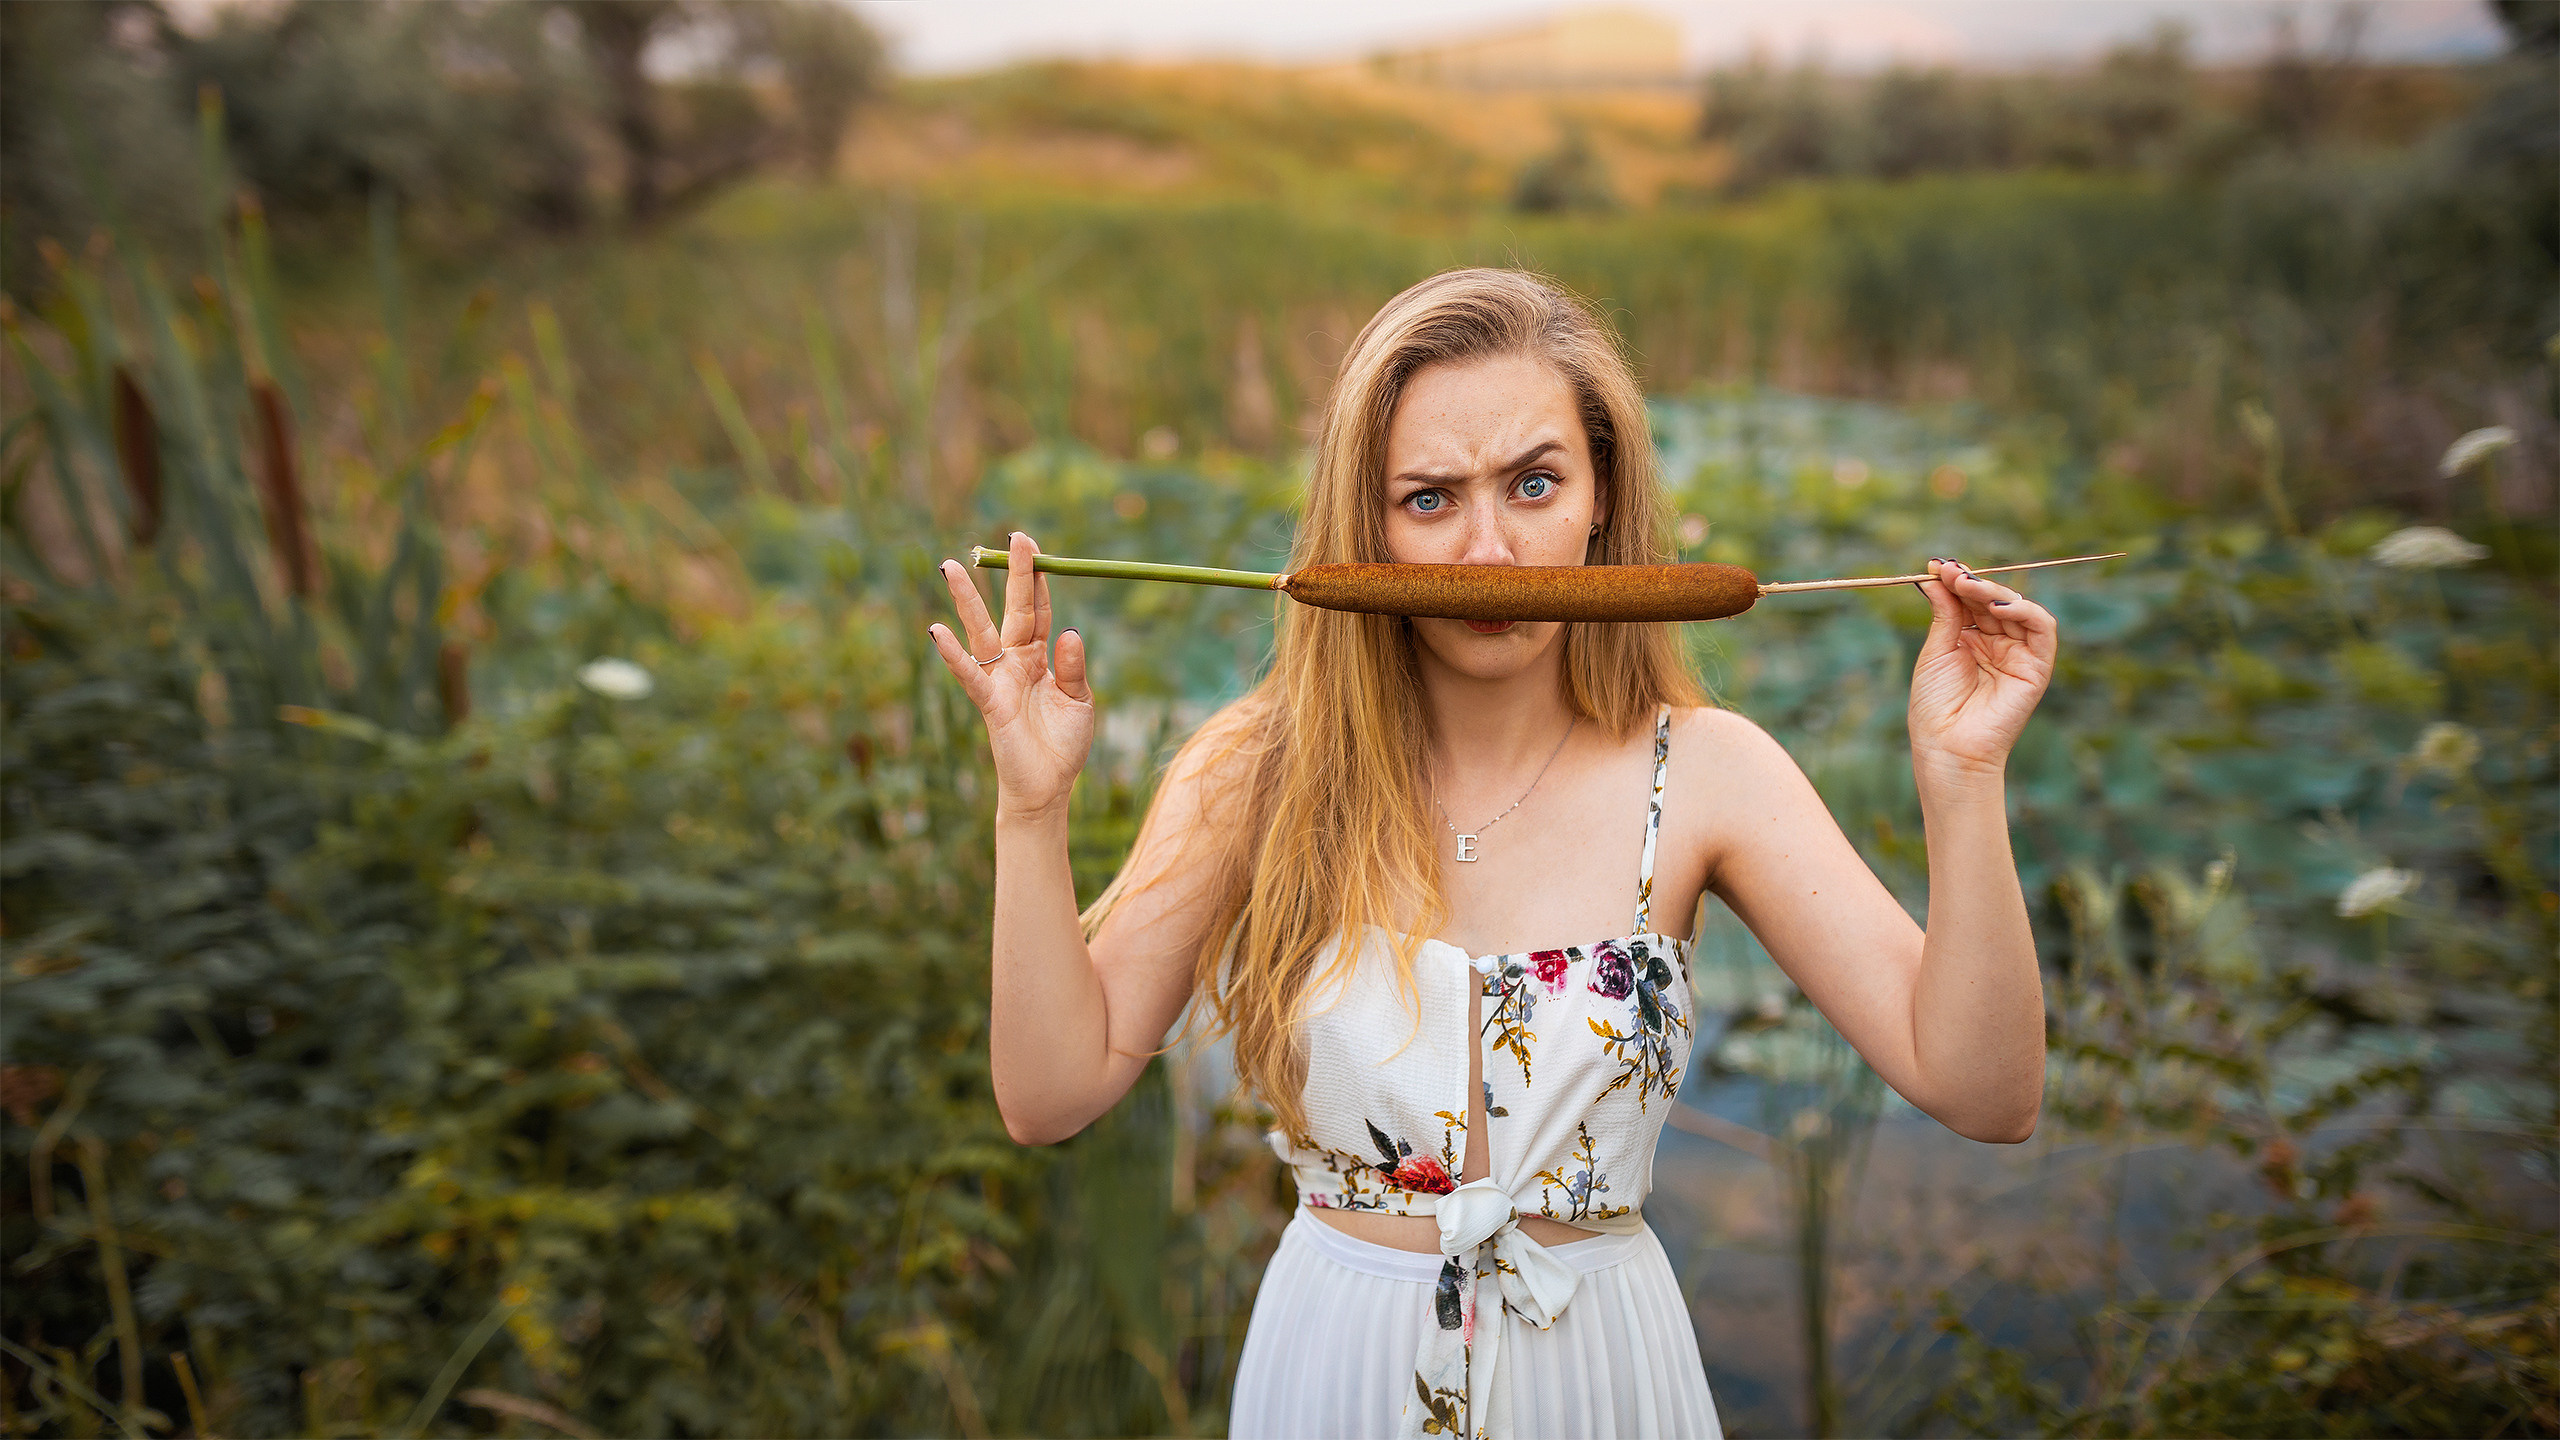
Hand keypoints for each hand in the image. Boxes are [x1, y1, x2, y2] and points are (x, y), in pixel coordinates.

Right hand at [930, 532, 1093, 822]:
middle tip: (1012, 536)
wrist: (1048, 788)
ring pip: (981, 631)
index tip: (1035, 548)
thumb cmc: (1063, 745)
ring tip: (949, 567)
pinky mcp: (989, 702)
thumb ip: (1073, 667)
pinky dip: (952, 654)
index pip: (1040, 612)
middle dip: (1012, 575)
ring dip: (966, 600)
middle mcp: (1017, 661)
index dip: (1039, 581)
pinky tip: (936, 631)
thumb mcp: (1079, 702)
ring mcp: (1000, 679)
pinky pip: (969, 673)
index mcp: (1042, 658)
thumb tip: (1069, 631)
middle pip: (1014, 610)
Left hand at [1906, 558, 2057, 784]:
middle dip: (1972, 582)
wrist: (1948, 746)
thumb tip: (1935, 574)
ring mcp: (2018, 653)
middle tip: (1950, 570)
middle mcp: (1997, 643)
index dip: (1957, 581)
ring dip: (1993, 591)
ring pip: (2017, 608)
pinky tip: (1998, 605)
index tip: (1936, 565)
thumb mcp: (1936, 650)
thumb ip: (1944, 612)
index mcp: (1971, 640)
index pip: (1971, 600)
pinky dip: (2025, 610)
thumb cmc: (1936, 706)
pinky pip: (2042, 628)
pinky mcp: (2037, 666)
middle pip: (1992, 600)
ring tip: (1967, 585)